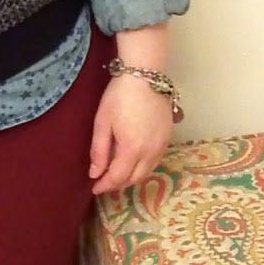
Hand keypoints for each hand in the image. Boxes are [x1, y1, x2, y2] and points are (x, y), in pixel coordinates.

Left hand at [89, 74, 172, 195]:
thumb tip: (95, 174)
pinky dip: (143, 167)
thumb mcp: (103, 122)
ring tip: (117, 175)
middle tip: (104, 183)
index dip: (106, 185)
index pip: (118, 177)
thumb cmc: (119, 97)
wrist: (145, 76)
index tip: (95, 188)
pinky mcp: (168, 137)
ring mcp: (162, 145)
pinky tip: (133, 162)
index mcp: (132, 149)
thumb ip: (99, 151)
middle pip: (135, 178)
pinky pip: (156, 161)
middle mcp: (151, 152)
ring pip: (147, 171)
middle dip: (118, 184)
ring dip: (132, 177)